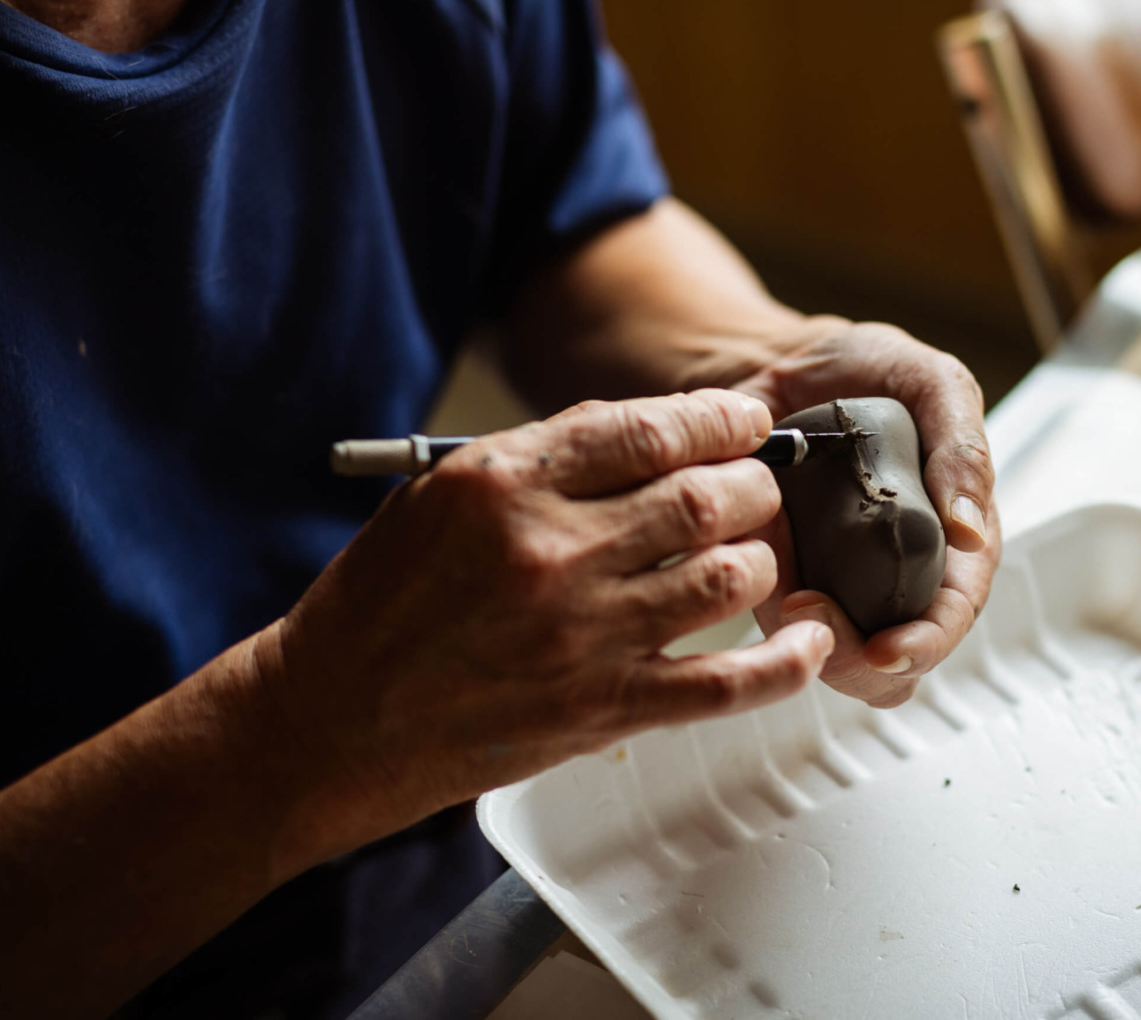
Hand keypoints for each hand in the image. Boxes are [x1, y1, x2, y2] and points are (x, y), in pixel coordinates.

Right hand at [250, 390, 832, 856]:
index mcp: (505, 483)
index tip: (745, 422)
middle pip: (704, 497)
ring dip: (760, 557)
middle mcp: (550, 550)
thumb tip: (648, 430)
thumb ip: (543, 457)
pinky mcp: (601, 708)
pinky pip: (725, 683)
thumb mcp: (440, 496)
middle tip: (755, 487)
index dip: (719, 420)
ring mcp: (581, 634)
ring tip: (752, 552)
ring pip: (727, 576)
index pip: (650, 429)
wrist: (328, 719)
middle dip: (751, 484)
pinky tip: (813, 641)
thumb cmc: (379, 604)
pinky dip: (786, 662)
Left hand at [732, 321, 1000, 708]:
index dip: (928, 641)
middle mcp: (898, 572)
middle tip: (811, 614)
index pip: (954, 612)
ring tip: (785, 601)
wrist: (775, 362)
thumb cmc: (863, 369)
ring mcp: (840, 585)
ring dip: (813, 650)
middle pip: (899, 660)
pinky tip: (750, 579)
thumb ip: (962, 444)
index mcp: (951, 535)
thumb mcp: (928, 381)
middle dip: (861, 661)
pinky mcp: (783, 584)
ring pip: (841, 664)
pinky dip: (765, 622)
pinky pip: (779, 633)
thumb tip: (971, 531)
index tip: (888, 650)